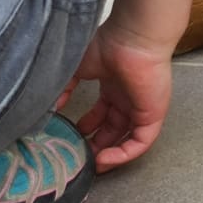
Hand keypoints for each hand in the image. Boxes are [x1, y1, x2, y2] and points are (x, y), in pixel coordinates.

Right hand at [56, 23, 174, 171]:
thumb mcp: (76, 69)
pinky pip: (140, 142)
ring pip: (126, 139)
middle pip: (112, 129)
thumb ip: (62, 89)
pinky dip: (122, 155)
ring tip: (89, 166)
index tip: (69, 138)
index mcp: (112, 86)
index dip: (86, 129)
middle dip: (95, 145)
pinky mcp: (153, 114)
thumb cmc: (107, 45)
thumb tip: (48, 109)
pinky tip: (102, 161)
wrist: (133, 36)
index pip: (101, 114)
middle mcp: (128, 98)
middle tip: (78, 156)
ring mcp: (141, 106)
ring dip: (108, 155)